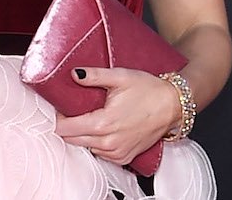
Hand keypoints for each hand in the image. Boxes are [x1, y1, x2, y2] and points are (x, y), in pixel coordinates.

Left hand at [53, 66, 183, 164]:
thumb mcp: (119, 76)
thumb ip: (94, 76)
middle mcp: (109, 142)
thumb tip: (73, 74)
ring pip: (85, 147)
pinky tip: (102, 129)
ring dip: (81, 135)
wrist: (173, 105)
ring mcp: (117, 153)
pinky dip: (96, 143)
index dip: (58, 117)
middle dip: (67, 126)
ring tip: (88, 118)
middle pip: (71, 140)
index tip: (61, 106)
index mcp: (103, 123)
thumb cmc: (148, 89)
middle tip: (72, 110)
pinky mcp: (125, 157)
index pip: (65, 129)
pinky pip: (100, 154)